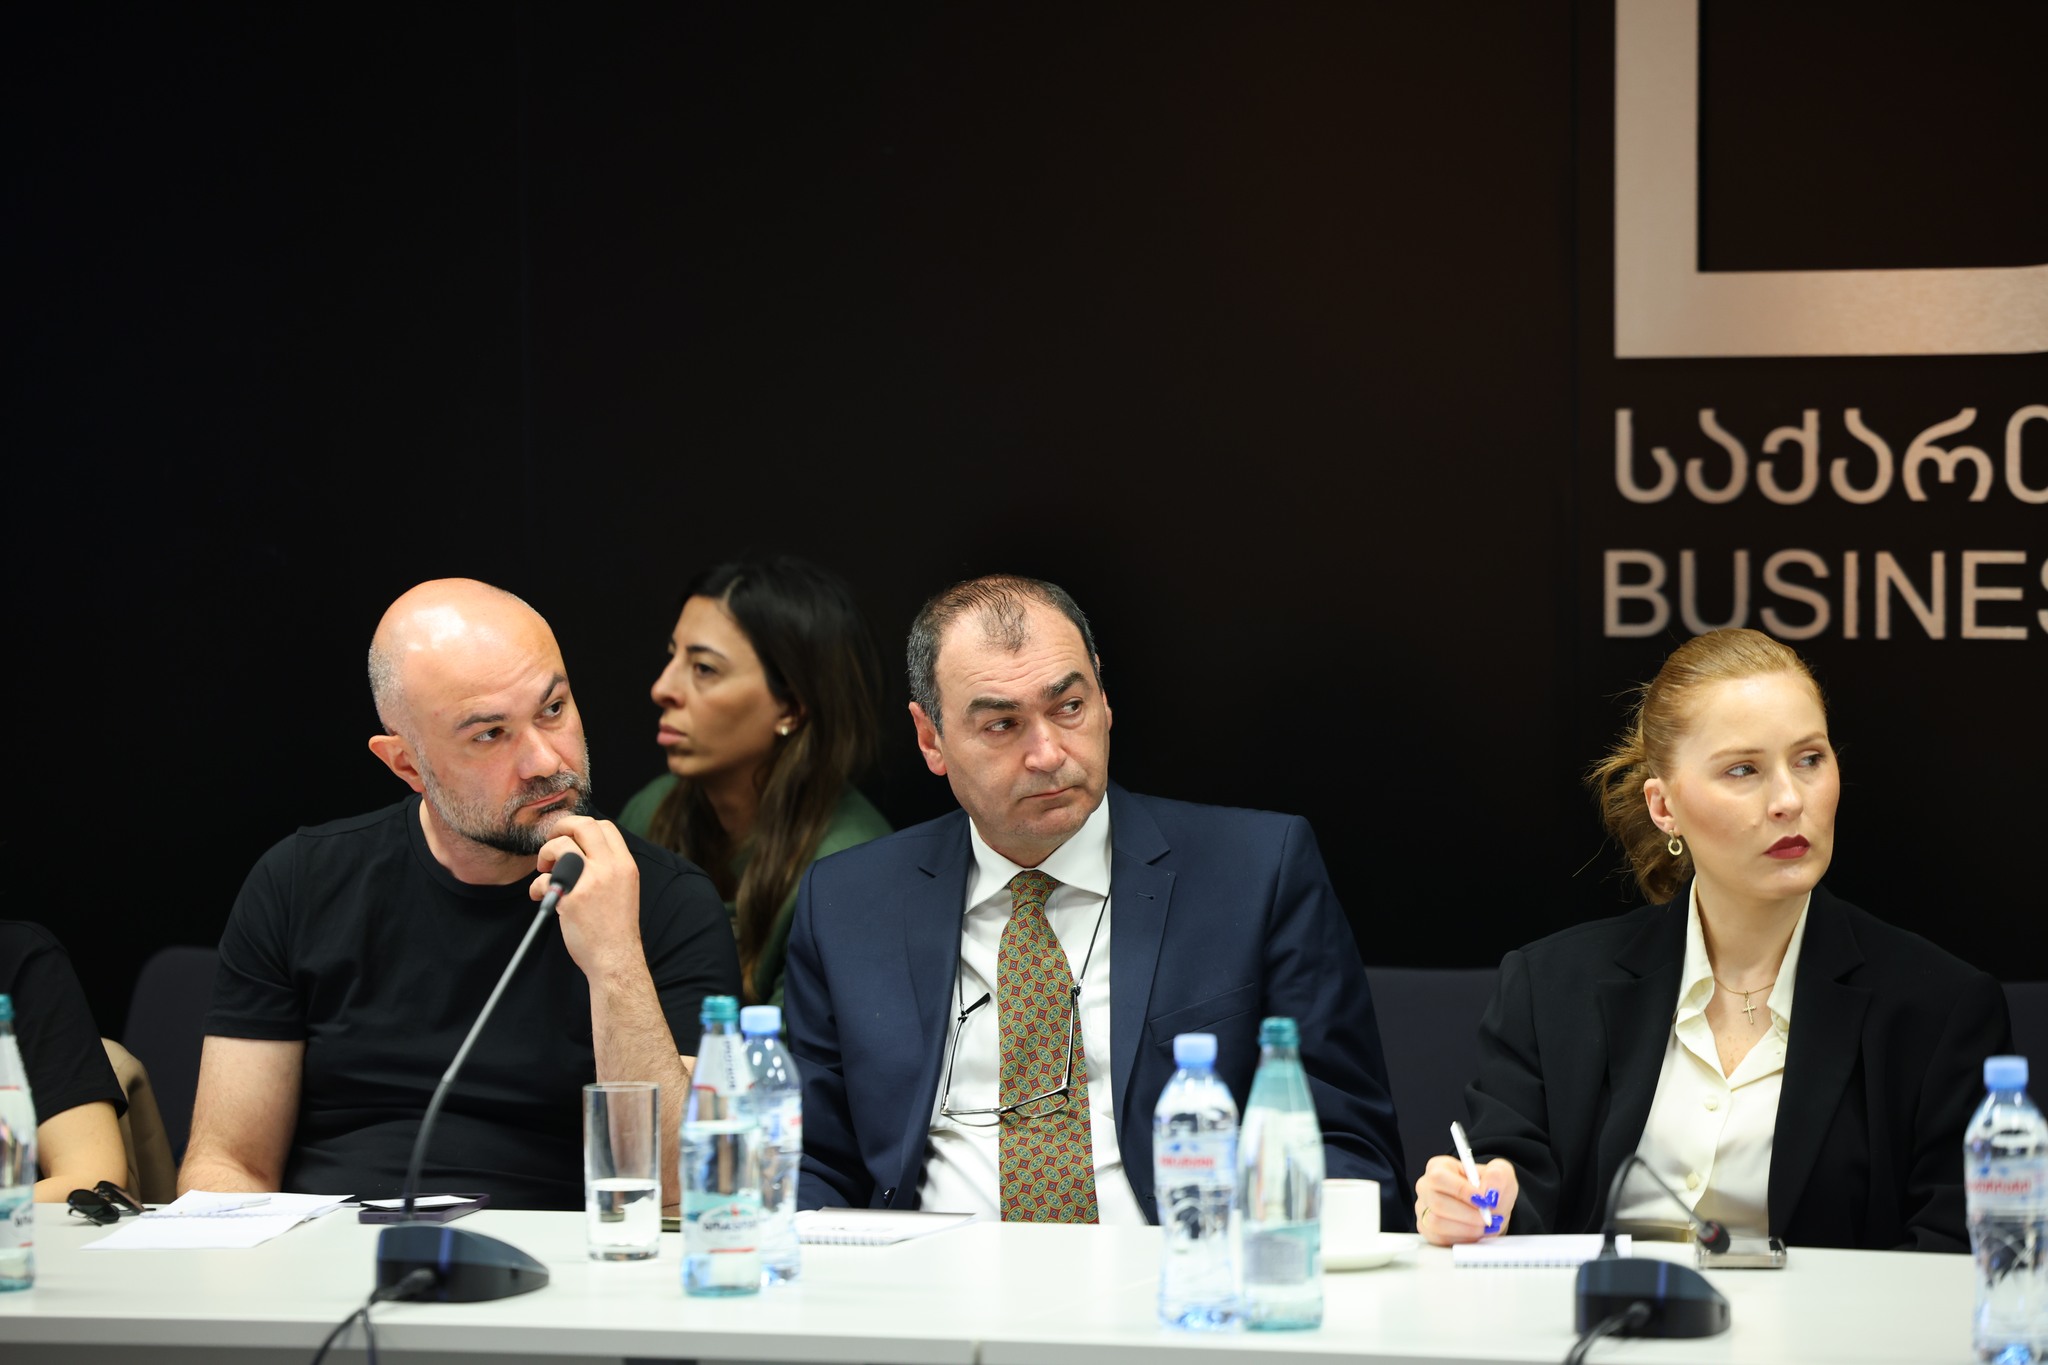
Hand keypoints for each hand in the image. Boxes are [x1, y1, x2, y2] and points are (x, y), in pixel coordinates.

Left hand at [532, 814, 643, 980]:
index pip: (605, 827)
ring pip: (561, 846)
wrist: (615, 958)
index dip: (582, 828)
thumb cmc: (616, 928)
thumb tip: (584, 850)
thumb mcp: (624, 888)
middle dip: (561, 828)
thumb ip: (609, 867)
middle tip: (552, 842)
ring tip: (545, 869)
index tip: (571, 839)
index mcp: (625, 865)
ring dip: (546, 853)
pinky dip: (537, 885)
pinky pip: (545, 879)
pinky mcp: (571, 898)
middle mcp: (610, 868)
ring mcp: (591, 882)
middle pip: (583, 826)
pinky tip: (541, 895)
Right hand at [1415, 1154, 1517, 1245]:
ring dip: (1466, 1228)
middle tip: (1488, 1218)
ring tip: (1485, 1226)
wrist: (1489, 1210)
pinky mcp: (1428, 1230)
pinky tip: (1475, 1232)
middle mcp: (1426, 1187)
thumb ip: (1498, 1175)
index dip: (1462, 1191)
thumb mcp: (1501, 1174)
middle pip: (1437, 1203)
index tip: (1484, 1200)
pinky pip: (1440, 1238)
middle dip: (1468, 1215)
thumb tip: (1490, 1191)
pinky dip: (1462, 1239)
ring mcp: (1424, 1209)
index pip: (1439, 1178)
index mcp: (1439, 1167)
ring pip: (1437, 1223)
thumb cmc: (1489, 1189)